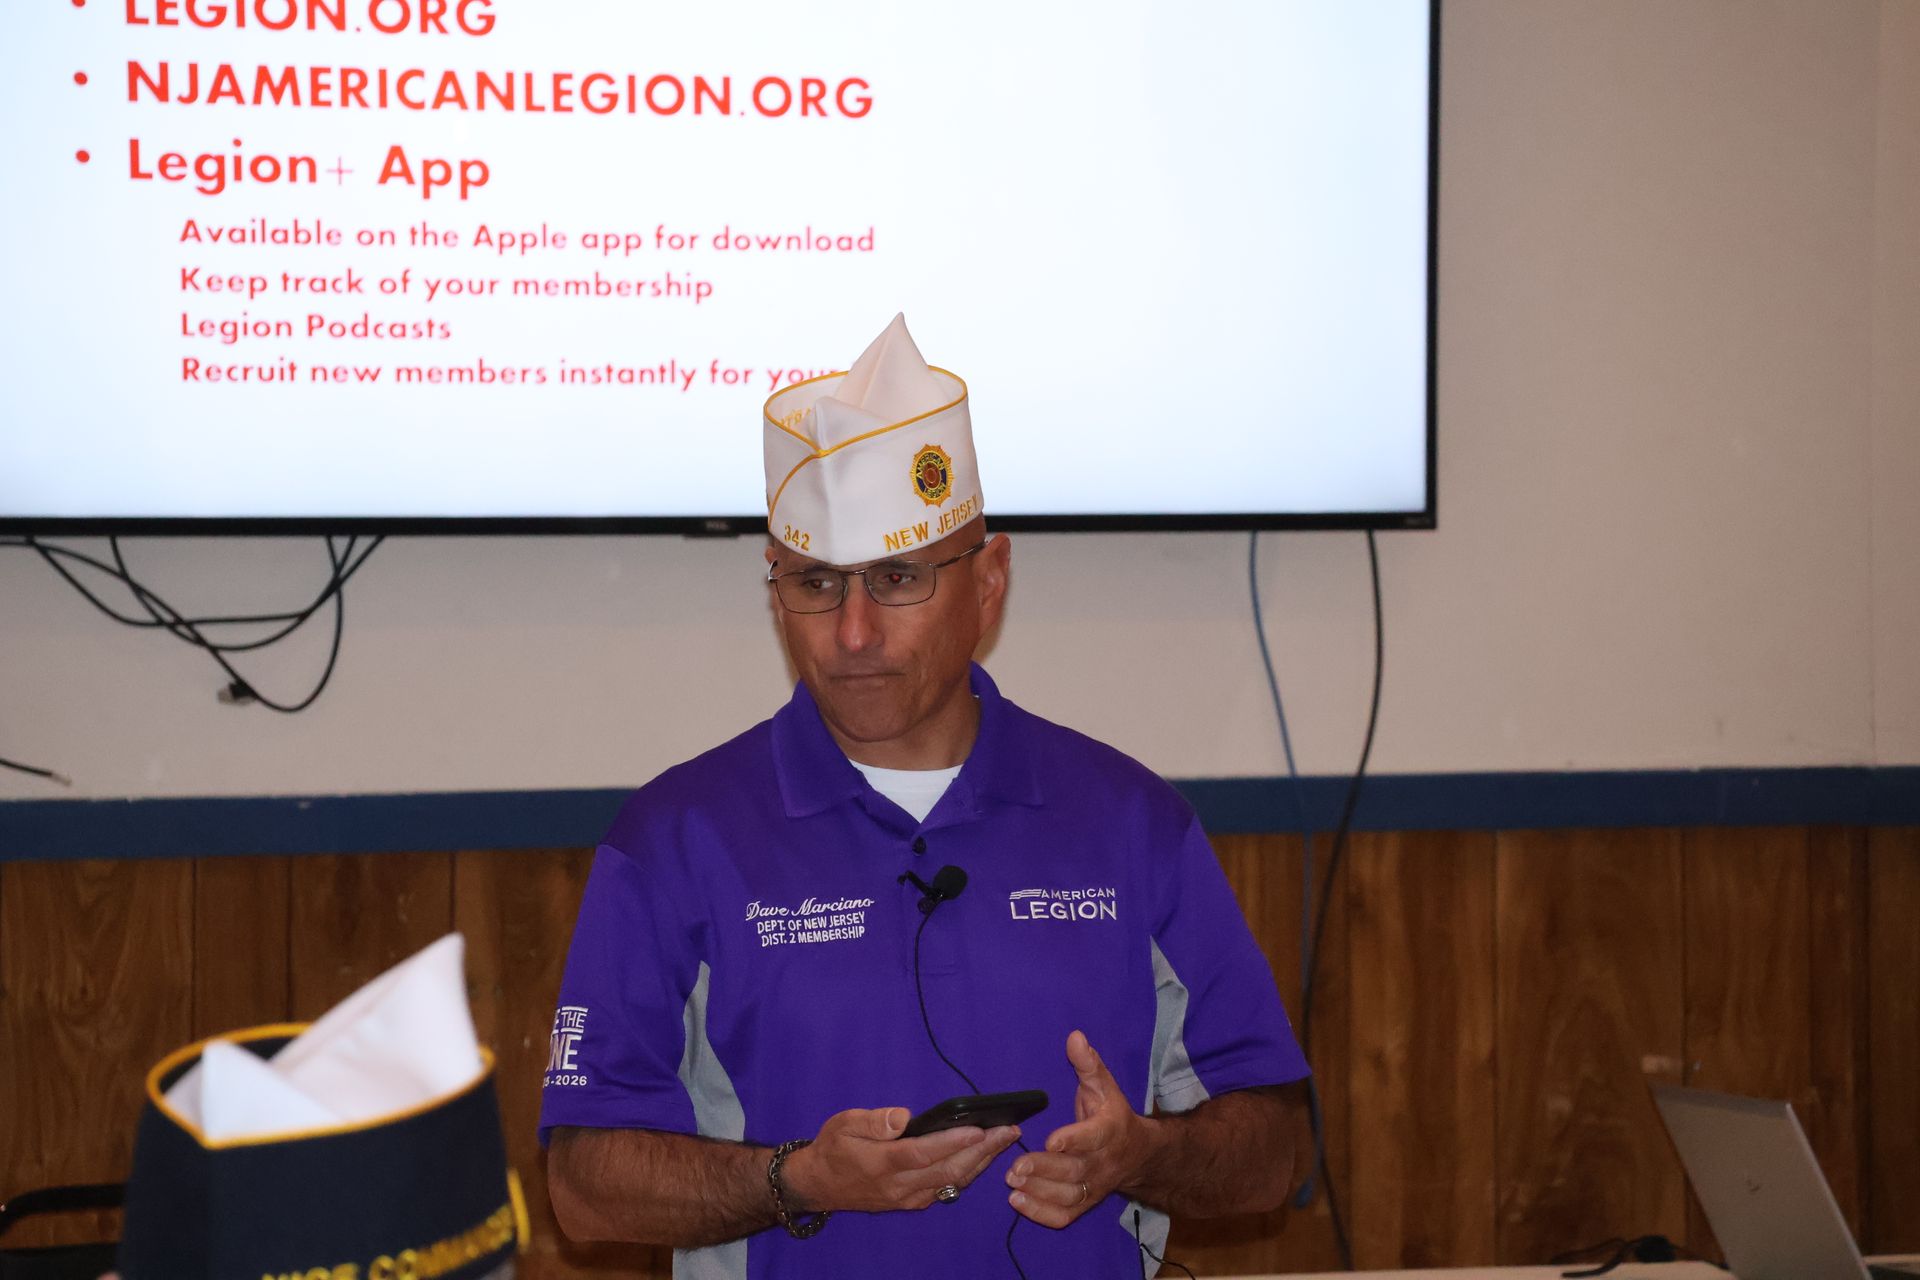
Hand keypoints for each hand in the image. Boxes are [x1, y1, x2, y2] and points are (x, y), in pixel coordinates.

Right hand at [781, 1106, 1020, 1213]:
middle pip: (946, 1170)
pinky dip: (968, 1172)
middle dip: (981, 1150)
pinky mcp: (912, 1202)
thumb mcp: (843, 1124)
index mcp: (880, 1164)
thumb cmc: (833, 1148)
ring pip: (951, 1181)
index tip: (979, 1128)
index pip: (922, 1153)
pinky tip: (983, 1156)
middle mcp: (897, 1186)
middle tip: (1007, 1130)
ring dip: (981, 1162)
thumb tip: (903, 1117)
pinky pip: (946, 1188)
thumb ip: (873, 1121)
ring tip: (1004, 1139)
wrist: (819, 1185)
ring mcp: (907, 1198)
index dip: (952, 1142)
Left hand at [1007, 1030, 1151, 1228]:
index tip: (1051, 1140)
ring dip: (1039, 1192)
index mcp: (1109, 1130)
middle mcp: (1103, 1163)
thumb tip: (1074, 1036)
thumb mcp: (1104, 1085)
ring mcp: (1094, 1186)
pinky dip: (1041, 1214)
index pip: (1093, 1137)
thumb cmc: (1112, 1114)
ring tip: (1011, 1183)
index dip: (1074, 1140)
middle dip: (1045, 1169)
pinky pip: (1065, 1215)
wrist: (1139, 1154)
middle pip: (1075, 1170)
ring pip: (1068, 1196)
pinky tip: (1018, 1201)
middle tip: (1014, 1167)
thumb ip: (1088, 1063)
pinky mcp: (1084, 1202)